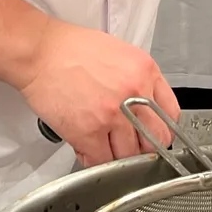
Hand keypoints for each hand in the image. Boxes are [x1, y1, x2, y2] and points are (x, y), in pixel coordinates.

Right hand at [13, 19, 178, 166]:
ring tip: (104, 146)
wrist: (40, 51)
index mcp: (145, 72)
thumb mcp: (120, 54)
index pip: (171, 115)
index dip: (162, 130)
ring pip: (128, 156)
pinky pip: (101, 162)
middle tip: (129, 146)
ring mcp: (112, 115)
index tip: (154, 135)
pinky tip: (88, 150)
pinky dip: (95, 162)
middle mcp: (134, 93)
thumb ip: (138, 81)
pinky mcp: (89, 132)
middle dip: (143, 148)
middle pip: (155, 140)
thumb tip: (145, 109)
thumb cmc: (72, 50)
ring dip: (117, 156)